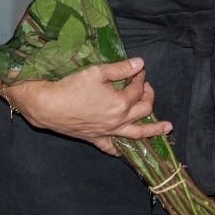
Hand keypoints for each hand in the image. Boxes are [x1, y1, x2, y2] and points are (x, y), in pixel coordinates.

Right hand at [0, 57, 171, 154]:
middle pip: (143, 109)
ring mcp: (107, 132)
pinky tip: (127, 150)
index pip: (137, 89)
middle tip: (147, 87)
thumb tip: (140, 63)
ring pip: (136, 133)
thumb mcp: (98, 72)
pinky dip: (121, 149)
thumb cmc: (72, 87)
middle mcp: (118, 120)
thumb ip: (121, 69)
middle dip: (149, 96)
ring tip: (167, 129)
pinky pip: (111, 147)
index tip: (138, 70)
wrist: (48, 106)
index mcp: (121, 103)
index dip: (140, 77)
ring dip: (153, 130)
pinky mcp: (95, 138)